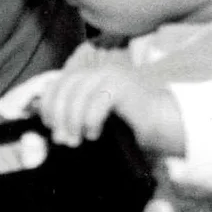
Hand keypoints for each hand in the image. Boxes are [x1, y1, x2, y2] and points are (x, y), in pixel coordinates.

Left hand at [35, 66, 184, 155]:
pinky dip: (90, 121)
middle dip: (59, 116)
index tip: (50, 125)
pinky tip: (94, 134)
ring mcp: (112, 76)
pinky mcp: (123, 86)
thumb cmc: (129, 125)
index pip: (56, 83)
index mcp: (89, 76)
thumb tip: (53, 130)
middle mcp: (99, 71)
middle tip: (63, 139)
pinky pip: (97, 102)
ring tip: (77, 140)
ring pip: (79, 95)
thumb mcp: (95, 118)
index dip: (47, 104)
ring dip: (72, 121)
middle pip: (65, 88)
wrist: (164, 124)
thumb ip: (75, 116)